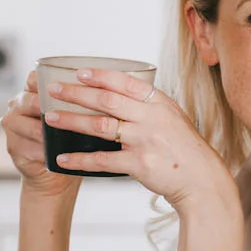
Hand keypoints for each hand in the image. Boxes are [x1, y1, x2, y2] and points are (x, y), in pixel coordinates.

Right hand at [0, 71, 81, 197]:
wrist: (58, 172)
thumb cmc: (72, 139)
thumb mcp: (78, 116)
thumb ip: (86, 101)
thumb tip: (115, 88)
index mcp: (33, 91)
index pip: (35, 78)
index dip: (48, 81)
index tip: (68, 86)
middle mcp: (18, 104)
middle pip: (28, 100)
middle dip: (46, 105)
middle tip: (67, 112)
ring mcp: (13, 125)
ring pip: (26, 124)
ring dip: (43, 130)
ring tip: (61, 134)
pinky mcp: (13, 147)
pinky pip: (26, 146)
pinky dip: (42, 150)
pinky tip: (54, 153)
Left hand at [44, 69, 234, 209]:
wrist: (201, 179)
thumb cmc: (183, 148)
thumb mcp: (172, 117)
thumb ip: (147, 105)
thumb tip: (118, 91)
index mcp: (159, 103)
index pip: (125, 83)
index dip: (101, 76)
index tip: (80, 72)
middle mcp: (151, 118)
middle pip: (107, 100)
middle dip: (76, 93)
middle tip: (53, 90)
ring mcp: (144, 140)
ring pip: (100, 126)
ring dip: (72, 121)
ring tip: (50, 118)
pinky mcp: (138, 164)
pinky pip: (102, 160)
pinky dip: (80, 159)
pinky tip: (62, 159)